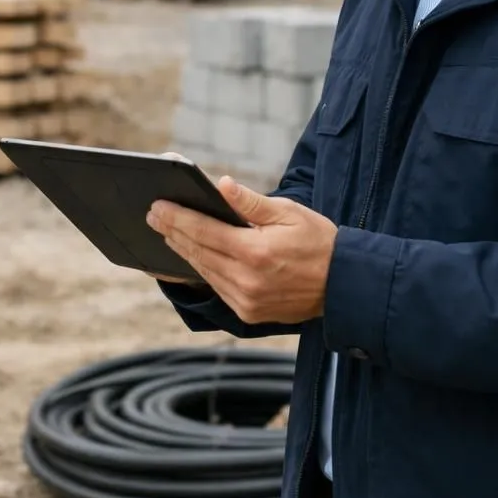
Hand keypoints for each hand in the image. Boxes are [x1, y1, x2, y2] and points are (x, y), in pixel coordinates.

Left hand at [146, 175, 336, 324]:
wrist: (345, 285)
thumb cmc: (319, 242)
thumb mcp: (289, 212)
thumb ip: (251, 202)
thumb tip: (221, 185)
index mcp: (256, 252)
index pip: (204, 231)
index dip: (177, 217)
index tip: (157, 206)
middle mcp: (246, 280)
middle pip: (198, 252)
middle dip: (172, 231)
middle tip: (153, 216)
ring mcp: (246, 300)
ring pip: (204, 271)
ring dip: (183, 251)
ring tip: (167, 232)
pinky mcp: (248, 312)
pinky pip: (216, 287)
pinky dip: (201, 270)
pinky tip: (191, 256)